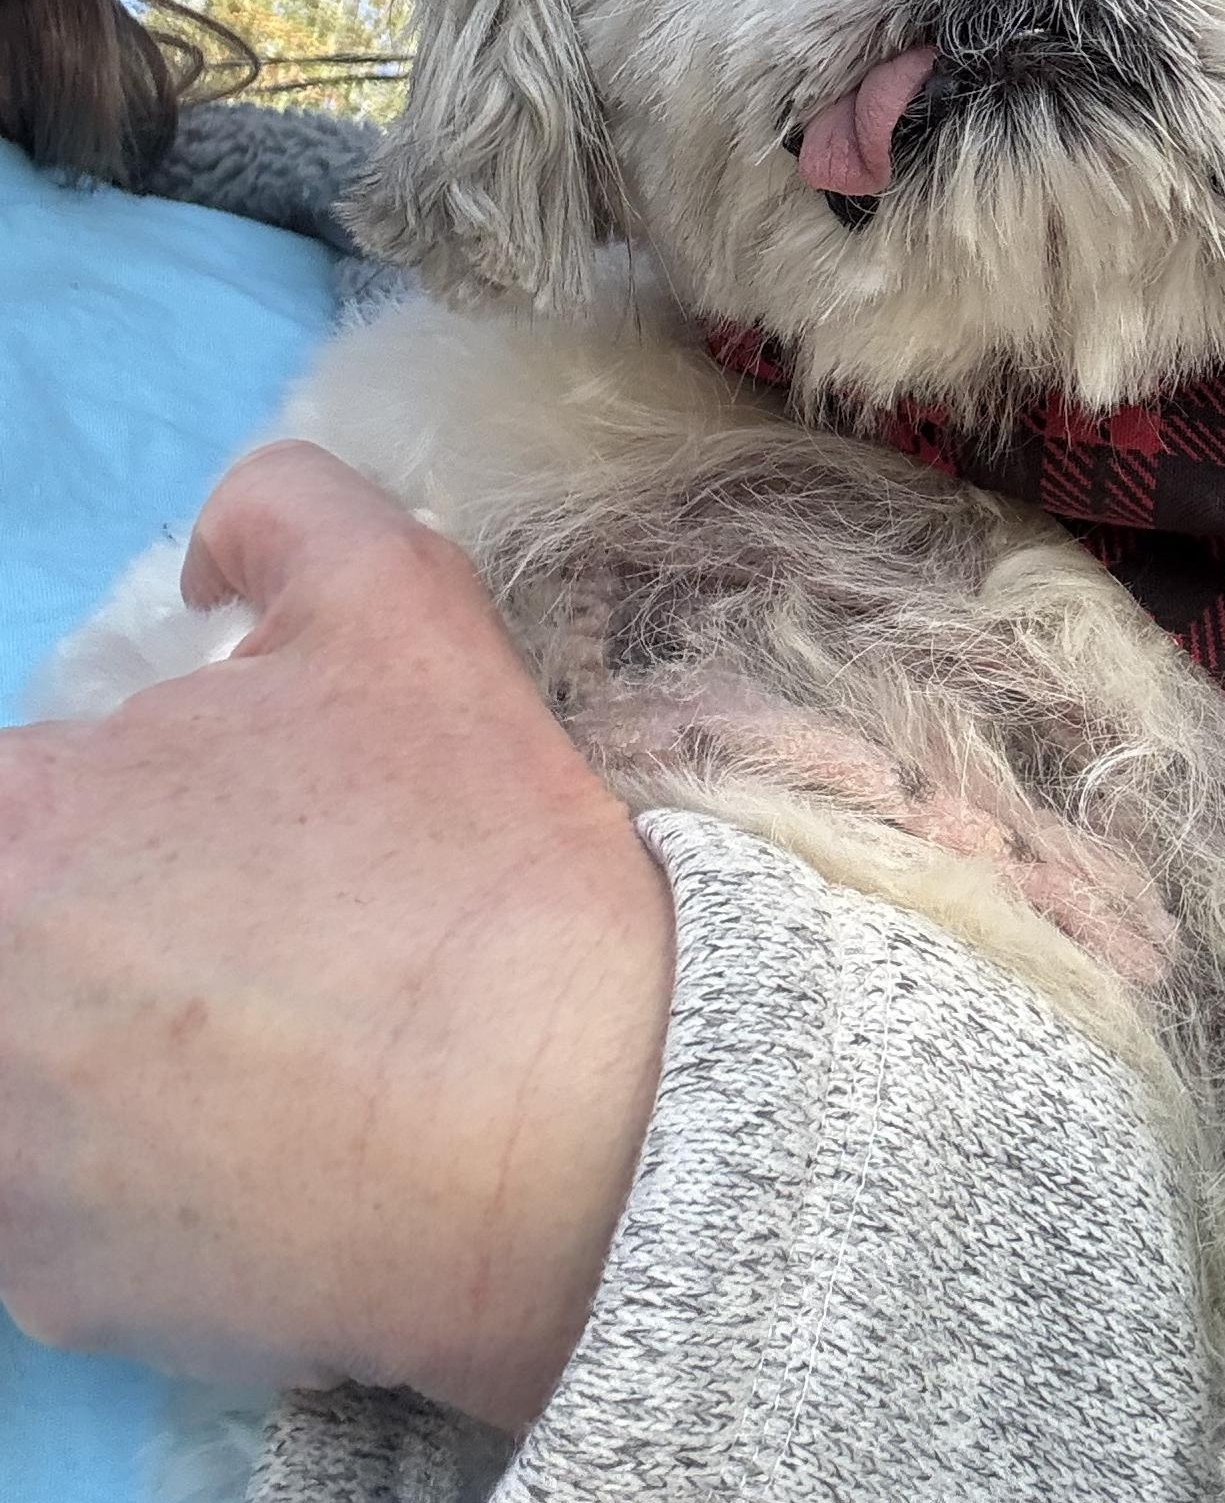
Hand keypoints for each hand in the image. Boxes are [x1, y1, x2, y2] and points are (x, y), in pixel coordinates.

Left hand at [0, 442, 673, 1428]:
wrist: (581, 1127)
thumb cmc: (480, 857)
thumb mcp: (407, 610)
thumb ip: (282, 516)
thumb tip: (208, 559)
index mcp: (12, 828)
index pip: (11, 793)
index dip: (102, 796)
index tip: (199, 824)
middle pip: (15, 925)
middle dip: (103, 913)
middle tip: (244, 924)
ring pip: (26, 1062)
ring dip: (110, 1034)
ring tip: (272, 1035)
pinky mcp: (52, 1294)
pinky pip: (63, 1200)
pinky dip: (147, 1163)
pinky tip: (280, 1137)